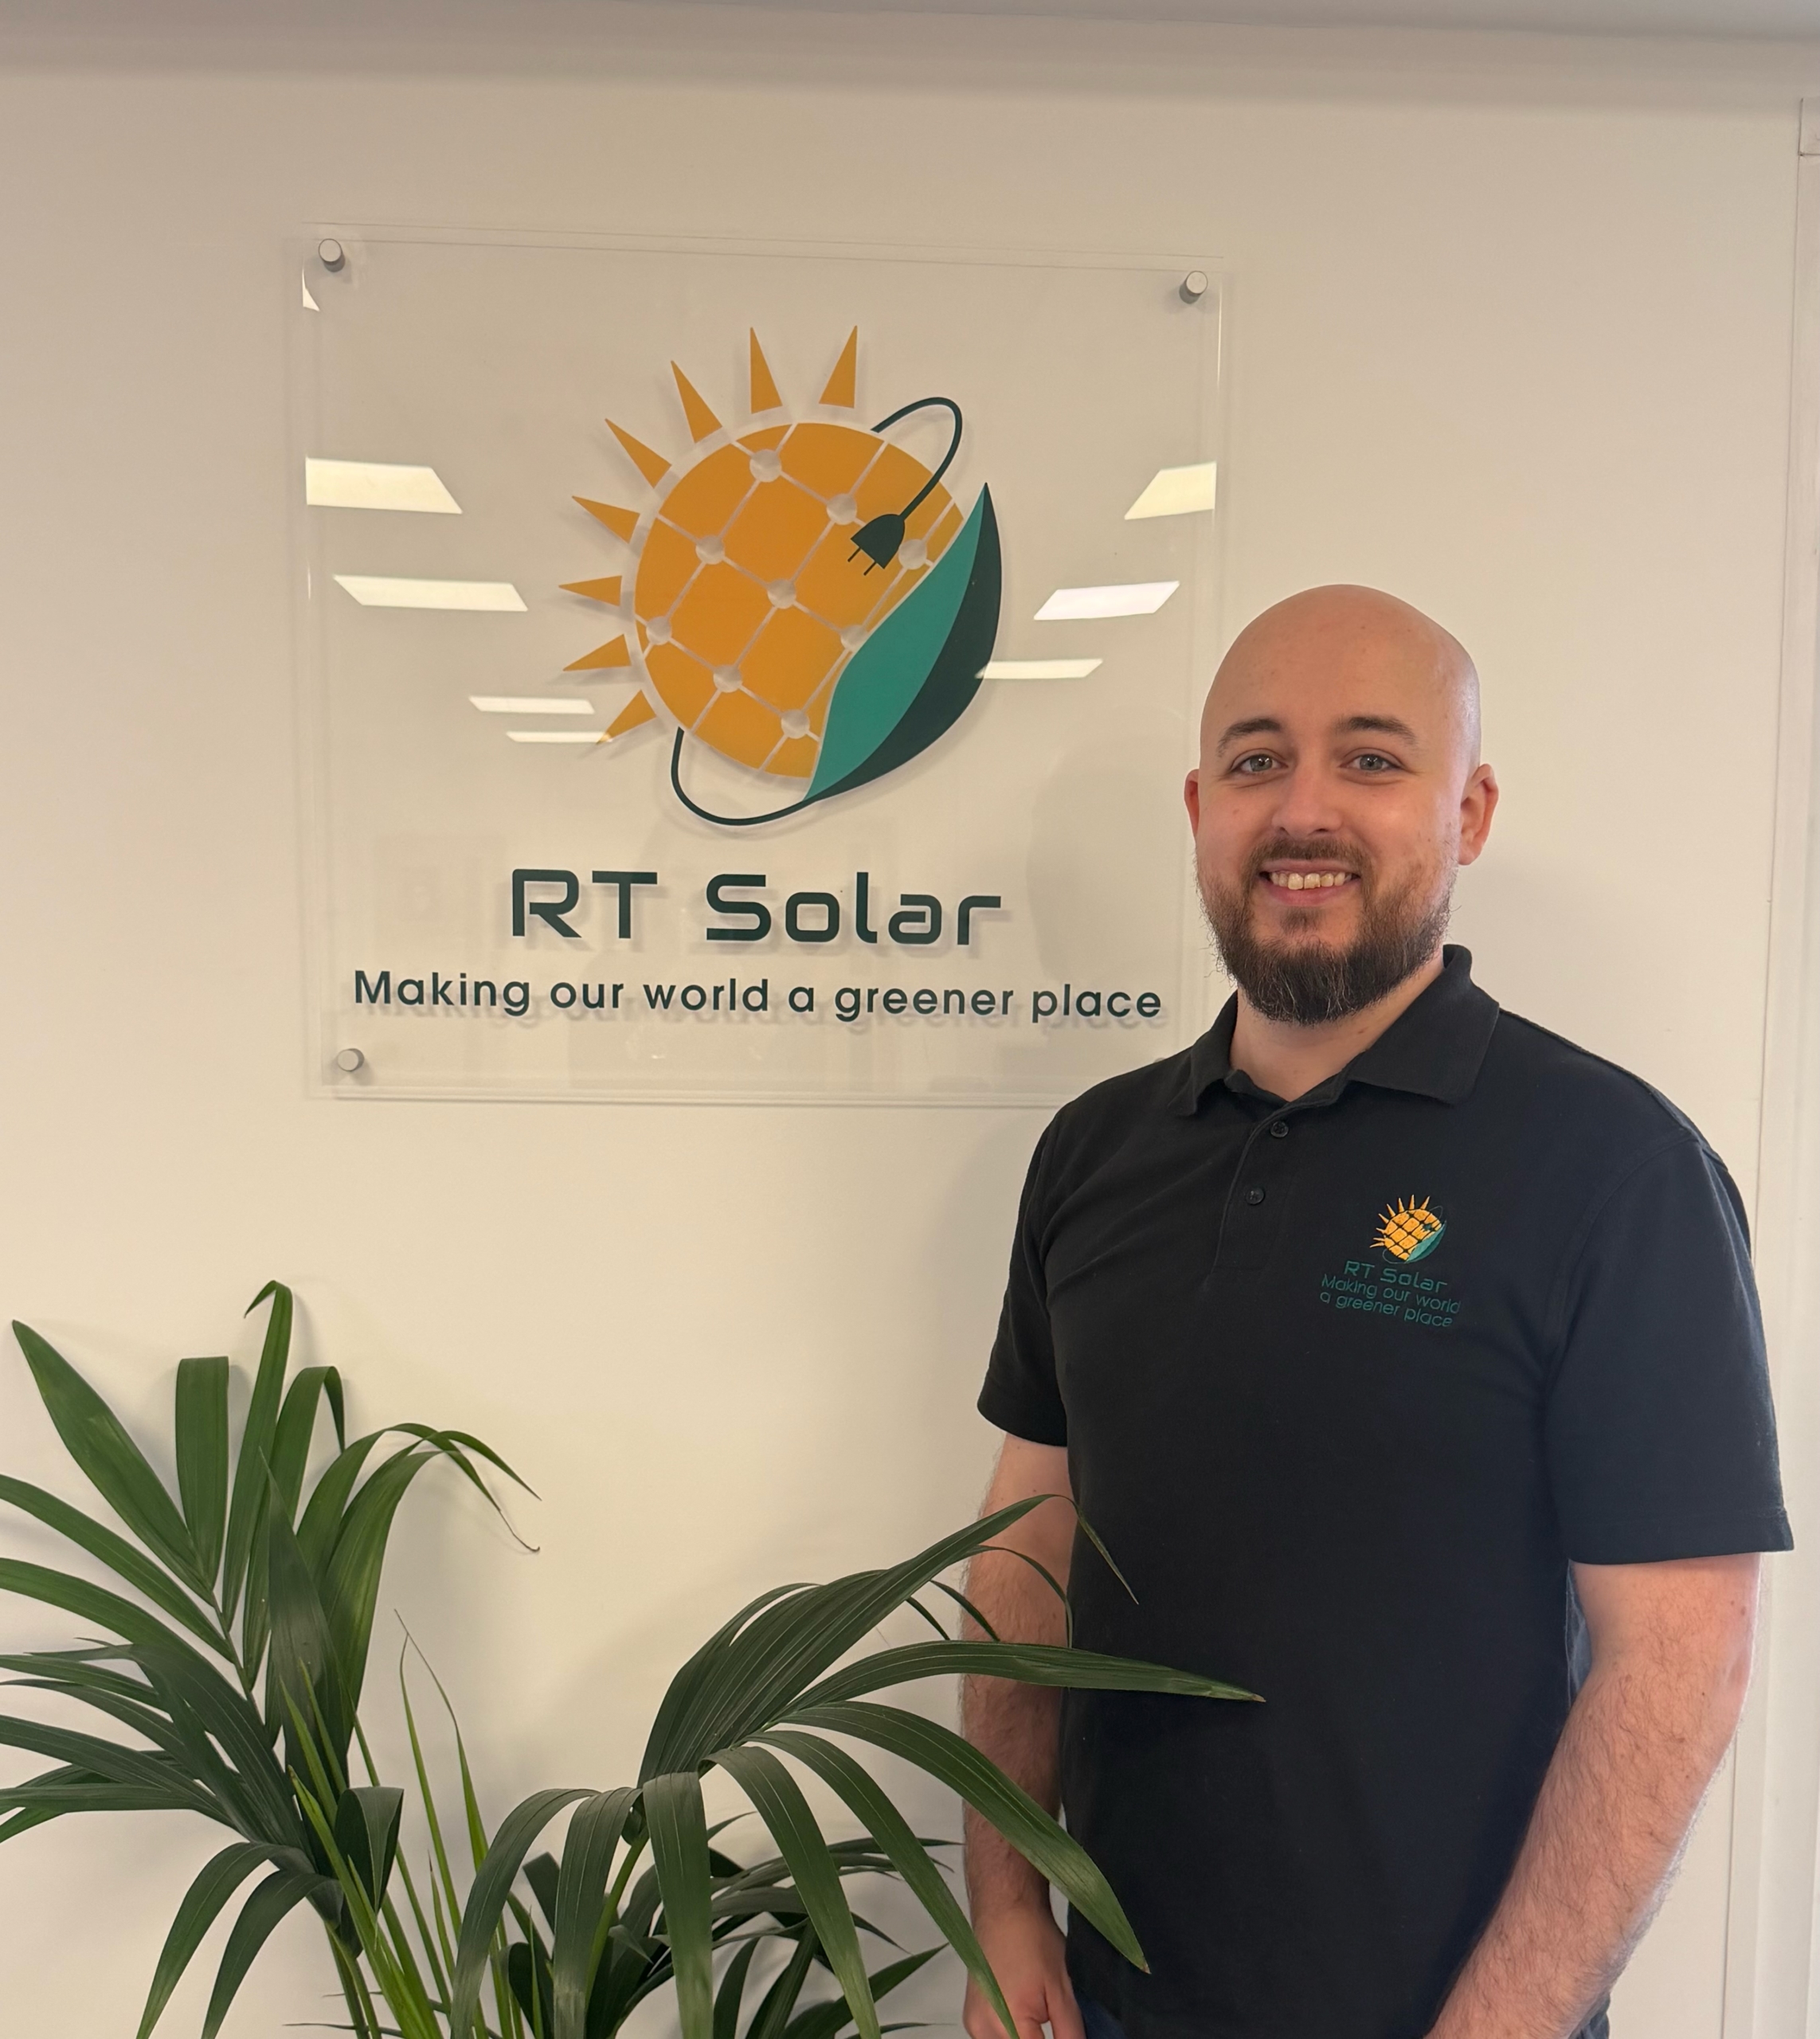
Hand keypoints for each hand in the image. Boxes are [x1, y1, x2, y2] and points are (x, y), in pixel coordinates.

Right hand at [963, 1901, 1084, 2038]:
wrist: (1004, 1907)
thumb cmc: (1032, 1938)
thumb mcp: (1062, 1989)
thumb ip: (1070, 2033)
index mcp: (1008, 2023)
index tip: (1066, 2031)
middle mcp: (983, 2030)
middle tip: (1055, 2019)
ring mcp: (974, 2025)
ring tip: (1040, 2013)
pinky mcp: (972, 2018)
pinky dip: (1014, 2034)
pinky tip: (1025, 2012)